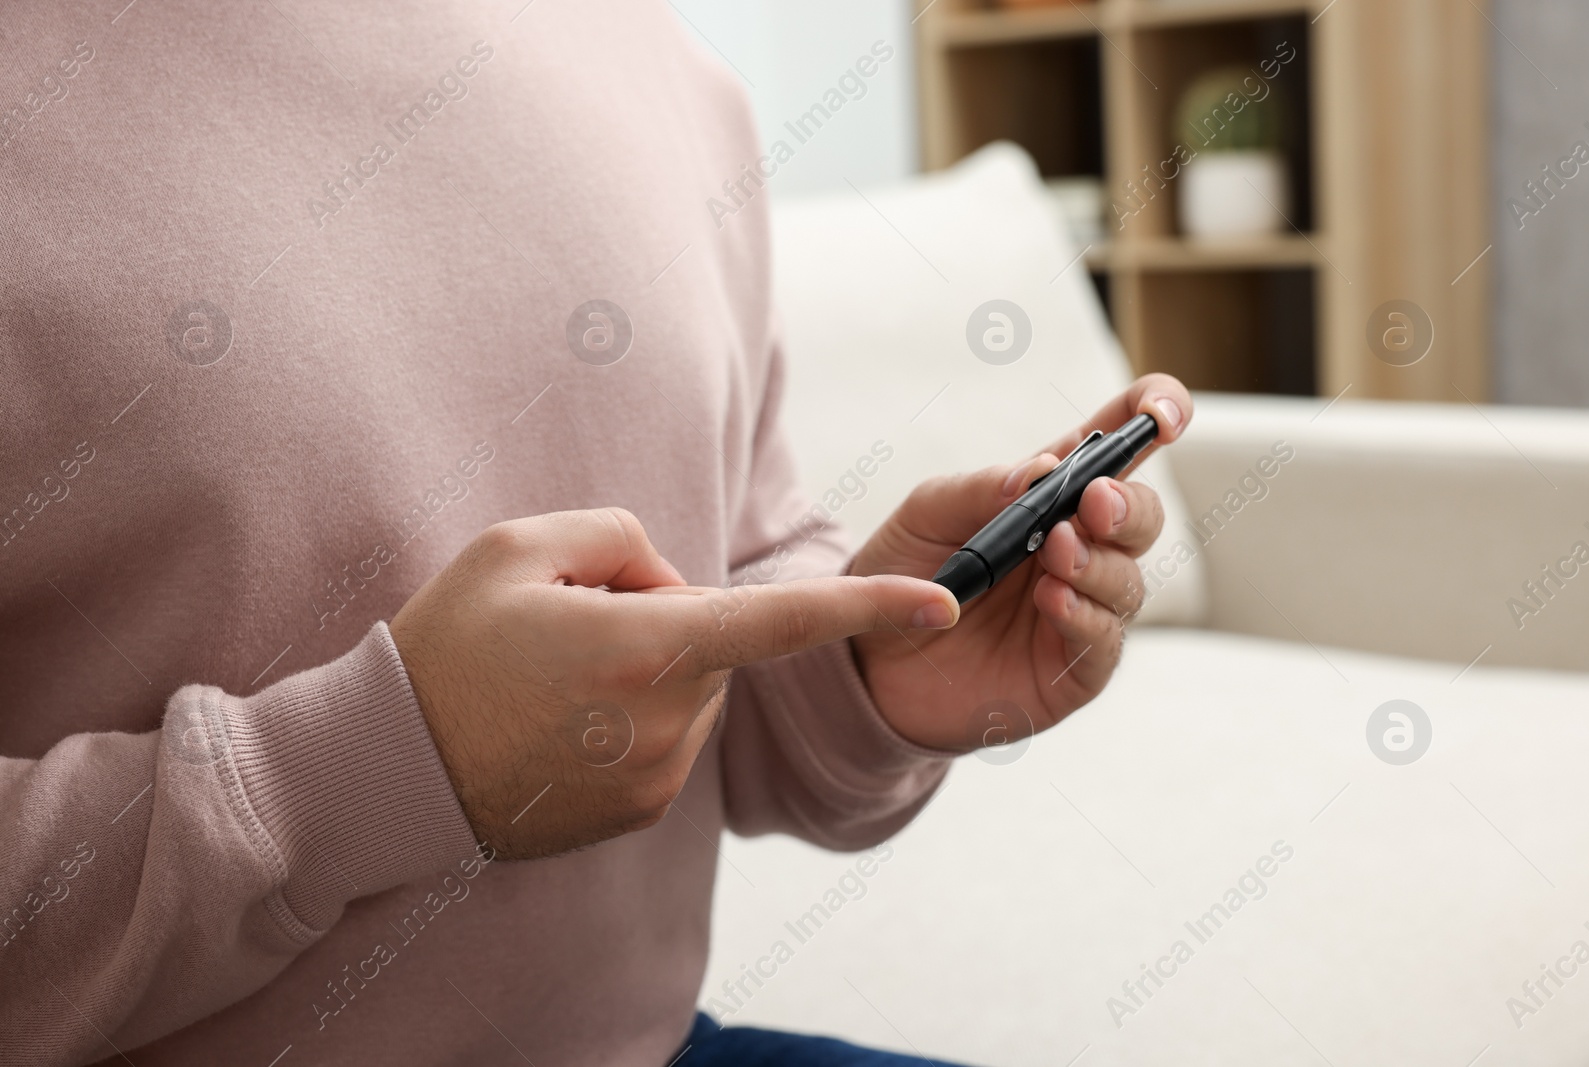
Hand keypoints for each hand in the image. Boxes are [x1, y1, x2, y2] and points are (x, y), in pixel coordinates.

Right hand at [390, 508, 956, 859]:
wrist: (388, 768)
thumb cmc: (449, 645)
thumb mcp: (520, 547)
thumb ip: (623, 539)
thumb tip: (673, 584)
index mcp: (650, 649)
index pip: (783, 621)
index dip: (870, 606)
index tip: (945, 603)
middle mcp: (671, 723)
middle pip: (714, 642)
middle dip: (667, 619)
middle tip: (572, 625)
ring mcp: (659, 778)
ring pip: (692, 692)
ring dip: (649, 672)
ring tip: (555, 681)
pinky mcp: (642, 812)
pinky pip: (668, 740)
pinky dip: (631, 719)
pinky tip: (561, 723)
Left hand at [849, 375, 1192, 750]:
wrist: (866, 659)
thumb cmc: (902, 571)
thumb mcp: (928, 514)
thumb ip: (983, 488)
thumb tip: (1043, 469)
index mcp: (1052, 497)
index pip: (1120, 446)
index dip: (1155, 416)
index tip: (1162, 415)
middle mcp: (1077, 550)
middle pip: (1141, 518)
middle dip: (1129, 506)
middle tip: (1094, 501)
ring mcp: (1079, 610)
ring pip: (1128, 581)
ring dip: (1099, 563)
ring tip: (1056, 553)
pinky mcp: (1068, 670)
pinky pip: (1103, 643)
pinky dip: (1085, 616)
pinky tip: (1053, 599)